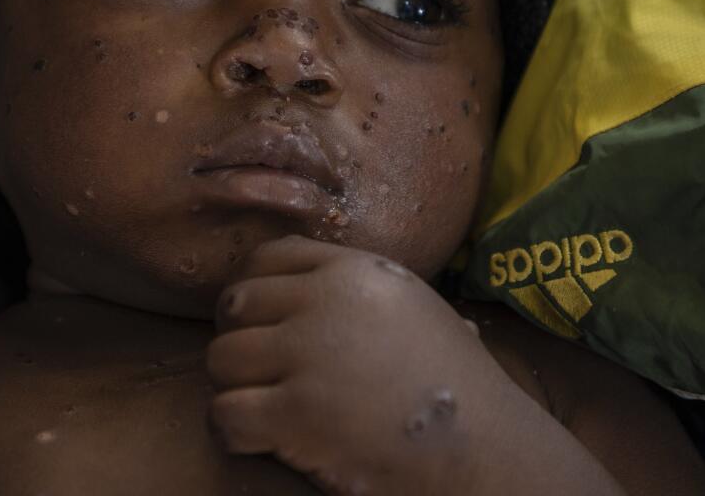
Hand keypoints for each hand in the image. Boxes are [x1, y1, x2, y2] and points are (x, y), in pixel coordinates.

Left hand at [206, 236, 516, 494]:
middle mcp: (324, 301)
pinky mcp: (296, 412)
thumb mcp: (413, 306)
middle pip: (235, 305)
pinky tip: (262, 440)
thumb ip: (361, 289)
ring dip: (234, 387)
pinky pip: (225, 412)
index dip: (251, 290)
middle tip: (259, 373)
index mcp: (353, 271)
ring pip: (221, 358)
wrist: (483, 446)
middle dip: (239, 338)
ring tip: (264, 408)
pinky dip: (234, 431)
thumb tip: (317, 282)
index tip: (257, 323)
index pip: (268, 257)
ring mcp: (307, 355)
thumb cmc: (454, 382)